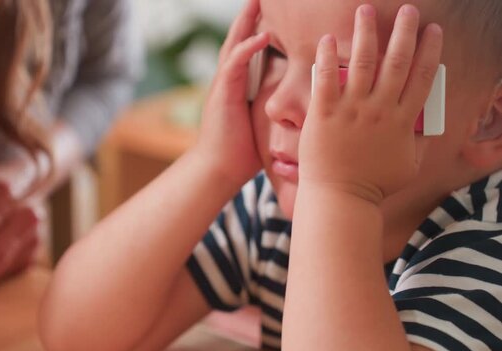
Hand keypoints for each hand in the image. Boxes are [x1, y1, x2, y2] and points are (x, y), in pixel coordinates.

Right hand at [193, 0, 269, 187]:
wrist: (217, 170)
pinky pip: (235, 63)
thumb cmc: (238, 155)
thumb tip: (296, 114)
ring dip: (246, 23)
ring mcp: (223, 86)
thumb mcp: (260, 127)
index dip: (257, 33)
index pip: (247, 53)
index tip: (272, 18)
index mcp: (236, 88)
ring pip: (234, 44)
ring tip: (257, 3)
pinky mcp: (222, 93)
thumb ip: (272, 113)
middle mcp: (228, 82)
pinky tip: (263, 35)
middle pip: (239, 41)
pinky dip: (248, 47)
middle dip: (249, 19)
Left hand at [300, 4, 442, 202]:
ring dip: (365, 32)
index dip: (430, 50)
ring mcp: (352, 110)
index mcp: (404, 121)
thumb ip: (419, 141)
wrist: (340, 197)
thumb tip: (428, 124)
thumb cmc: (373, 185)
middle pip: (397, 61)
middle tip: (407, 9)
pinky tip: (329, 38)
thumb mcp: (409, 165)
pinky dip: (328, 57)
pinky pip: (327, 78)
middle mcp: (380, 110)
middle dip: (404, 31)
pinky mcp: (325, 113)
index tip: (433, 30)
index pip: (423, 76)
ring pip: (362, 62)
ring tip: (365, 10)